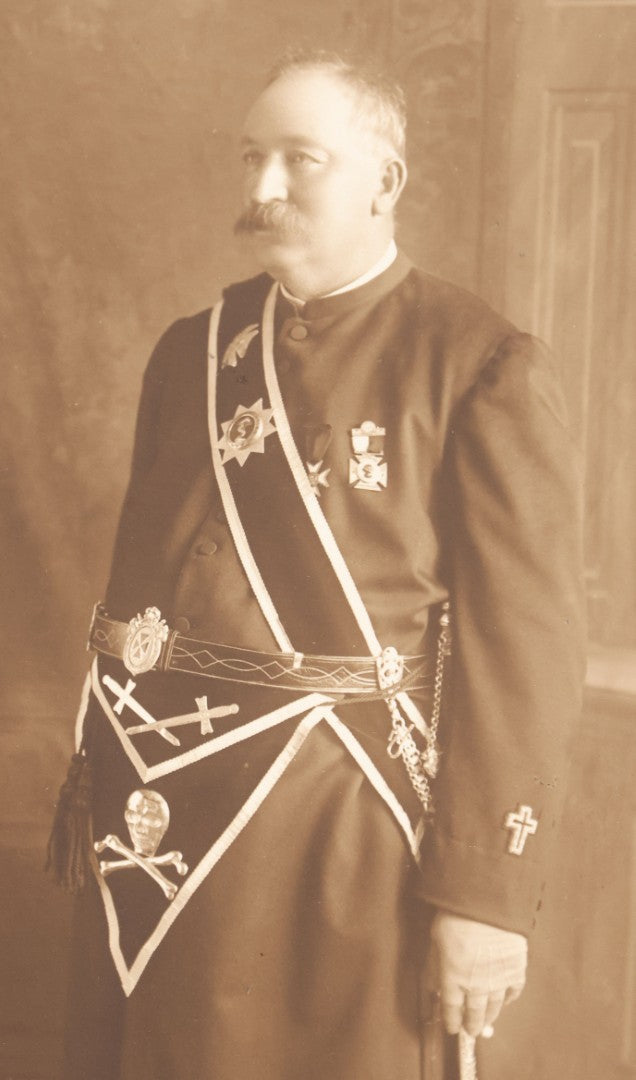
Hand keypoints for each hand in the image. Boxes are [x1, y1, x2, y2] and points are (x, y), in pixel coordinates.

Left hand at [427, 910, 526, 1036]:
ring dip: (489, 1017)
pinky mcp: (516, 970)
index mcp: (453, 979)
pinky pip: (514, 992)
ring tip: (486, 1023)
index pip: (451, 1009)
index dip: (451, 1021)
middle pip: (474, 1014)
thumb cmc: (457, 916)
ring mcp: (498, 980)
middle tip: (471, 1032)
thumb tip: (432, 985)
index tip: (452, 1029)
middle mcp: (476, 985)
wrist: (487, 903)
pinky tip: (506, 1000)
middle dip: (471, 1025)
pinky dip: (510, 999)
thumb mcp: (435, 939)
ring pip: (494, 1007)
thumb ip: (434, 965)